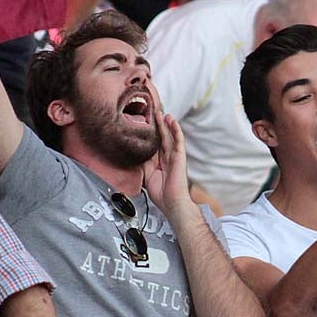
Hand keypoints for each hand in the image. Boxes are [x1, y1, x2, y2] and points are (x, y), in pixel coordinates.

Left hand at [142, 83, 191, 214]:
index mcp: (159, 164)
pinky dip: (175, 129)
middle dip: (157, 127)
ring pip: (170, 136)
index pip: (154, 146)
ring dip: (166, 124)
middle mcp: (167, 158)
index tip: (143, 125)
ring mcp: (174, 157)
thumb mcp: (146, 177)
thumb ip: (142, 164)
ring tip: (162, 113)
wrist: (172, 203)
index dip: (150, 136)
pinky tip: (172, 120)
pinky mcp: (180, 156)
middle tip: (153, 114)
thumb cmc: (161, 195)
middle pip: (161, 138)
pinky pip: (178, 140)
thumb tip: (136, 154)